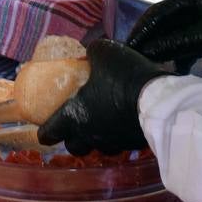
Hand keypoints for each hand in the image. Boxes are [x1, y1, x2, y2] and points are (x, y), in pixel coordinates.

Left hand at [37, 39, 167, 154]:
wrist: (157, 101)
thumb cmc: (123, 78)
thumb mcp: (105, 53)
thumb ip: (93, 53)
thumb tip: (91, 53)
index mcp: (75, 116)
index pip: (51, 131)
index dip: (45, 132)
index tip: (43, 131)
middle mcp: (90, 134)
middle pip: (74, 146)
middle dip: (72, 139)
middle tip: (75, 127)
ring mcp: (112, 142)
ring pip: (97, 148)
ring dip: (96, 139)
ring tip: (102, 125)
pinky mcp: (131, 144)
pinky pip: (119, 144)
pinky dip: (117, 136)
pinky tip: (123, 123)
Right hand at [126, 0, 201, 71]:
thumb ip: (174, 44)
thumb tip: (146, 53)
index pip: (160, 10)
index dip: (142, 28)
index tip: (128, 45)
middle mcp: (199, 1)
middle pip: (166, 21)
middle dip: (150, 38)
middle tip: (133, 55)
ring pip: (176, 31)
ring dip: (164, 47)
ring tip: (149, 63)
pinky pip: (189, 40)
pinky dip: (180, 52)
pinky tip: (174, 67)